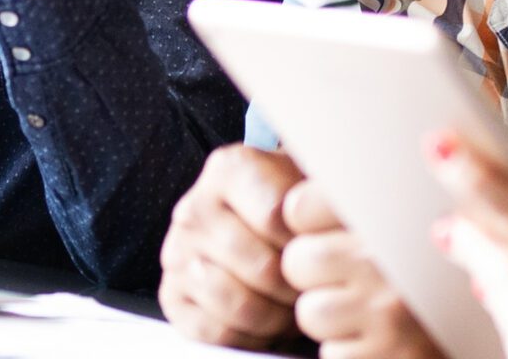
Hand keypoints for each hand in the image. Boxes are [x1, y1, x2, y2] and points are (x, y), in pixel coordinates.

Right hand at [160, 144, 308, 349]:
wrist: (254, 225)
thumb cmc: (290, 208)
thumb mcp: (309, 185)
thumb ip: (321, 194)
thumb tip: (336, 212)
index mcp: (229, 170)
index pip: (275, 215)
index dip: (307, 240)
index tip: (319, 244)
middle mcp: (195, 209)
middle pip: (261, 267)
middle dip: (296, 286)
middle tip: (312, 286)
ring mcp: (178, 254)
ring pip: (236, 303)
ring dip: (274, 316)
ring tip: (290, 305)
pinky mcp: (172, 296)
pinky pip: (214, 332)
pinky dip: (247, 337)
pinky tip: (263, 323)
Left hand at [281, 177, 442, 358]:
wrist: (484, 337)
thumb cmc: (441, 277)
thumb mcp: (413, 222)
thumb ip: (366, 203)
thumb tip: (297, 200)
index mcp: (396, 210)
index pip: (301, 206)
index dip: (309, 226)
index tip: (328, 233)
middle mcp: (393, 257)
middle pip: (298, 259)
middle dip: (314, 277)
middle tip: (350, 280)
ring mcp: (391, 311)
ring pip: (311, 311)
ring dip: (331, 319)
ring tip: (368, 311)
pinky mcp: (387, 355)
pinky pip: (333, 352)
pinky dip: (350, 351)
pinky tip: (380, 340)